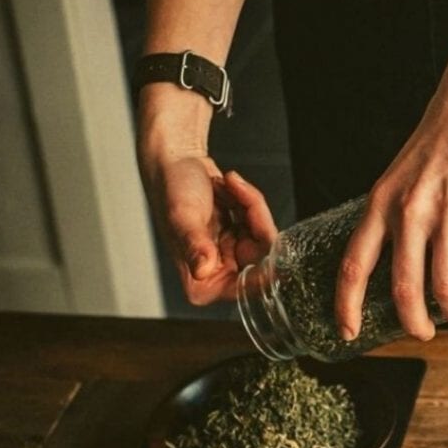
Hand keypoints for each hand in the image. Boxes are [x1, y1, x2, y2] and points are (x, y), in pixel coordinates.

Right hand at [145, 157, 276, 304]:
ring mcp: (229, 255)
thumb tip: (202, 271)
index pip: (248, 286)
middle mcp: (217, 274)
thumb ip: (194, 245)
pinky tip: (228, 186)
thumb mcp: (183, 217)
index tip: (276, 244)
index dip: (268, 267)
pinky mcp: (239, 238)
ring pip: (265, 237)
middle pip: (263, 259)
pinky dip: (249, 200)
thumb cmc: (171, 189)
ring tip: (228, 185)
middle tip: (241, 195)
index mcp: (201, 283)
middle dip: (258, 221)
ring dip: (251, 205)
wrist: (175, 161)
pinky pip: (261, 223)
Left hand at [334, 53, 447, 340]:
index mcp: (382, 201)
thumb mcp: (403, 172)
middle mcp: (410, 210)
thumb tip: (402, 256)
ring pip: (447, 286)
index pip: (354, 265)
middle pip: (403, 289)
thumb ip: (398, 211)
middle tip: (424, 333)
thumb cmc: (443, 133)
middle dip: (414, 324)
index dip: (346, 306)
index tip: (346, 332)